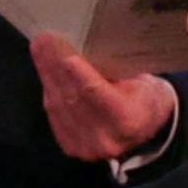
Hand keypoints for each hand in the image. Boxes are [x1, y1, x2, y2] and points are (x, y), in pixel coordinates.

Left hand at [34, 35, 177, 162]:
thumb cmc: (145, 96)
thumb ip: (114, 69)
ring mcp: (86, 147)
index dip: (79, 74)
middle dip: (54, 66)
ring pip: (58, 106)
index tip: (65, 54)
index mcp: (128, 120)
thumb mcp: (141, 80)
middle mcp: (106, 139)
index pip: (96, 94)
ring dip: (46, 74)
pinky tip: (44, 69)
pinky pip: (54, 114)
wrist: (147, 127)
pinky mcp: (72, 147)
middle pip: (72, 98)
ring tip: (40, 49)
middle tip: (43, 40)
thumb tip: (81, 43)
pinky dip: (49, 89)